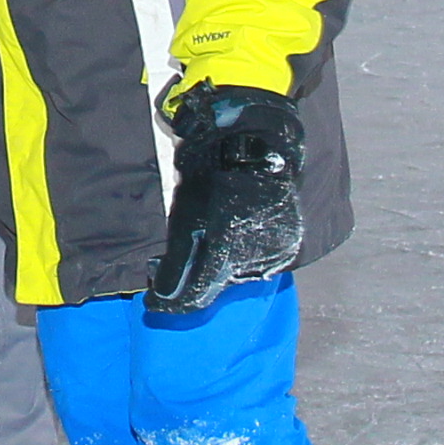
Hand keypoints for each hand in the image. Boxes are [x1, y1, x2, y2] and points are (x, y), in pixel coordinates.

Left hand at [146, 84, 304, 315]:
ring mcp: (275, 250)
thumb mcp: (184, 217)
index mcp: (225, 251)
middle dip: (200, 276)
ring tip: (214, 235)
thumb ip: (177, 261)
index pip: (197, 294)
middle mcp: (254, 258)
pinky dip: (246, 253)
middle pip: (220, 284)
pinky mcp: (289, 241)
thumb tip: (162, 299)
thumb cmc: (211, 174)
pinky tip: (236, 232)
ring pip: (242, 273)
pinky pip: (263, 260)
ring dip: (224, 265)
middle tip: (186, 255)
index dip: (173, 301)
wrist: (254, 142)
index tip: (154, 302)